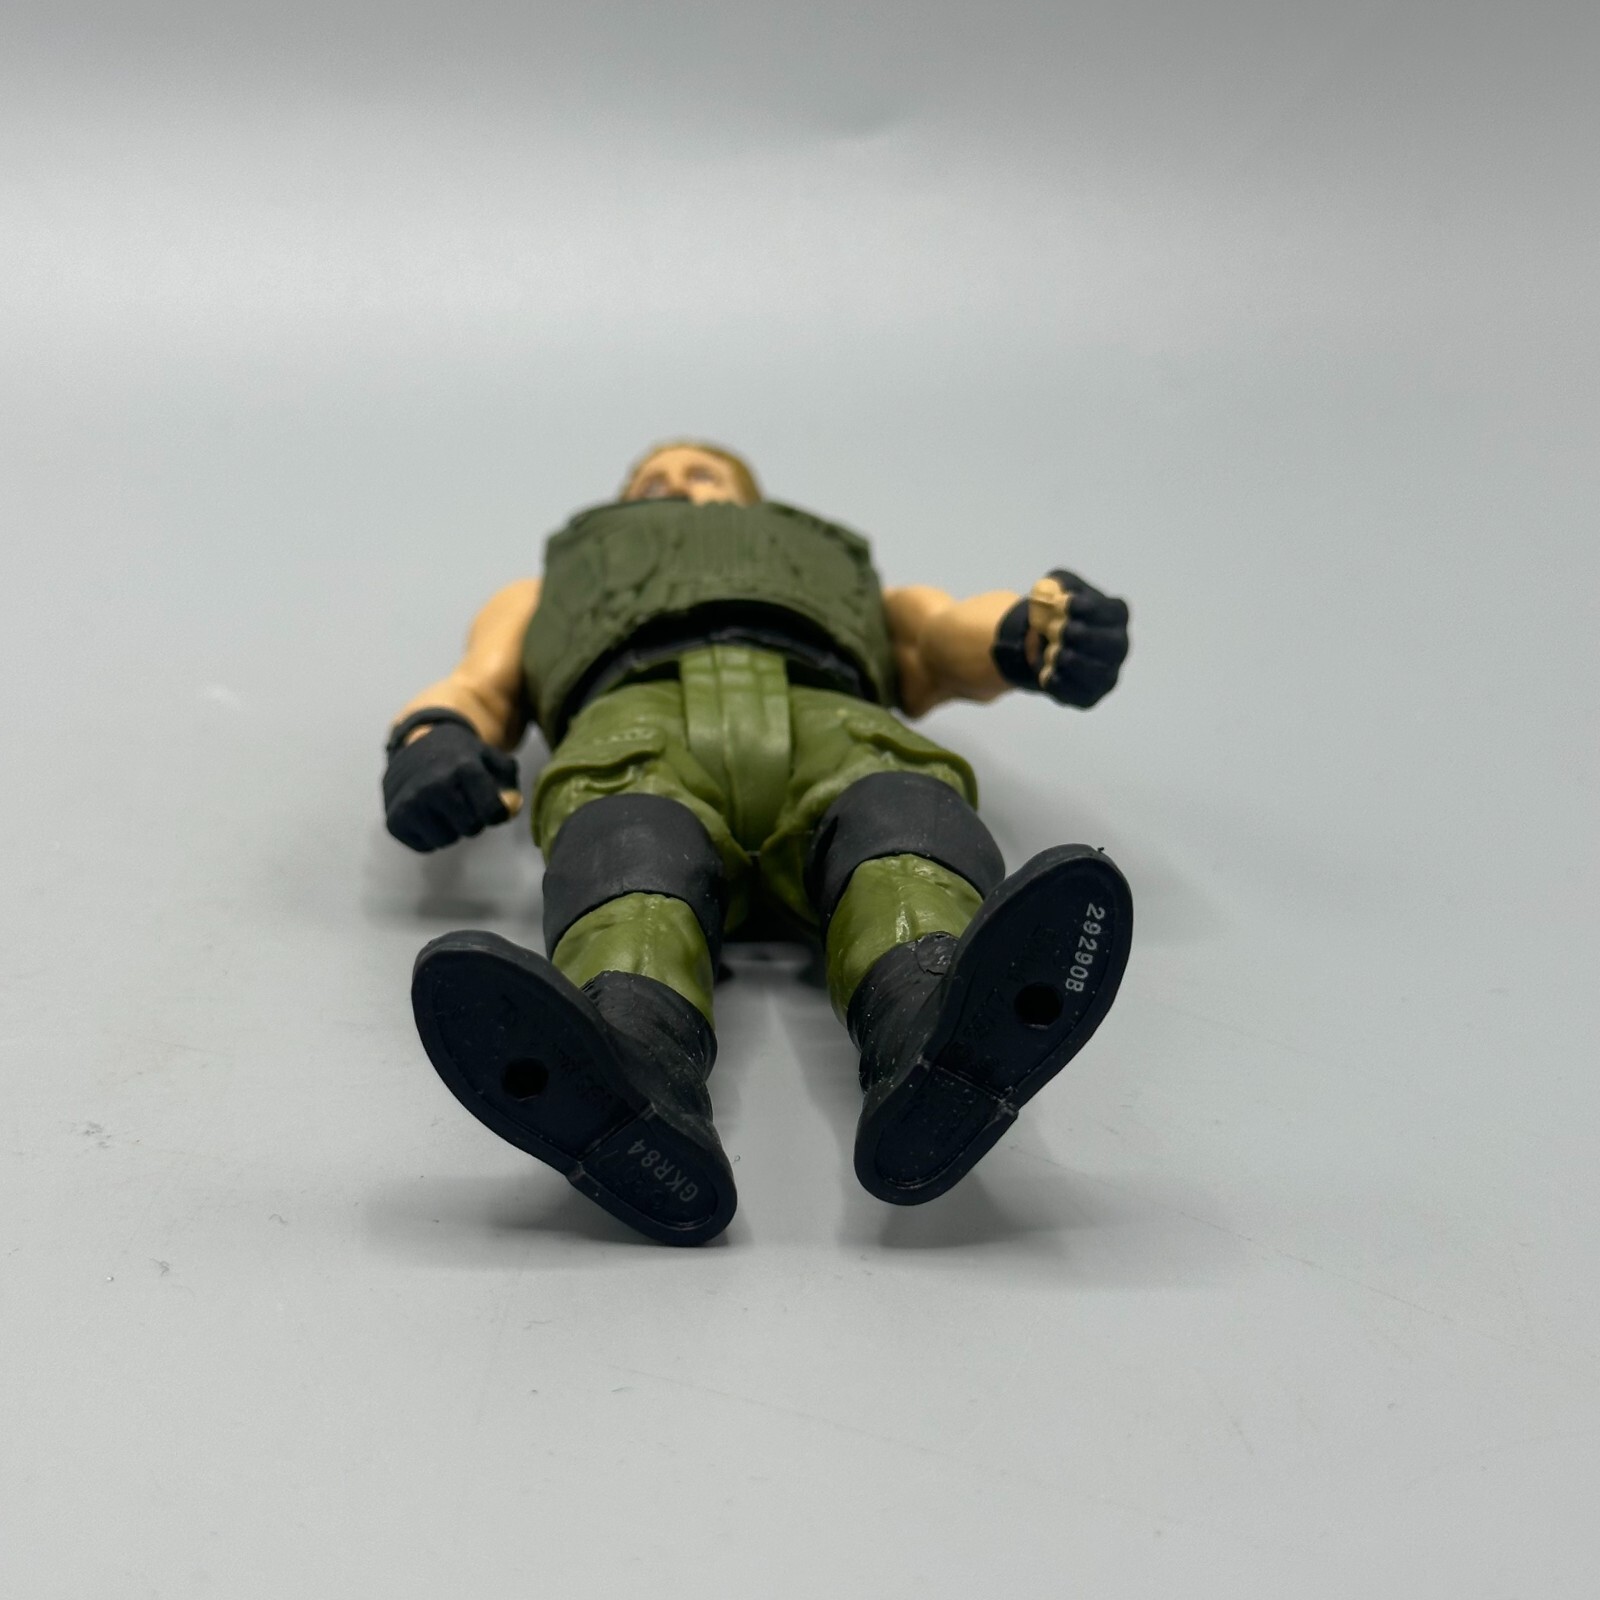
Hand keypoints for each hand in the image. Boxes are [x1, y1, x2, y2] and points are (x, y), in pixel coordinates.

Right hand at [383, 718, 521, 851]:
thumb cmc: (458, 756)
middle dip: (473, 820)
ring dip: (451, 830)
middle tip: (463, 803)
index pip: (493, 812)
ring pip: (447, 840)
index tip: (492, 808)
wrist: (414, 746)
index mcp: (464, 768)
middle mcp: (435, 785)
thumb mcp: (488, 756)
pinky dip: (430, 836)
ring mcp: (412, 803)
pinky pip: (426, 846)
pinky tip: (426, 814)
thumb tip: (512, 809)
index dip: (497, 814)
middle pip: (471, 829)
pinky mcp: (395, 820)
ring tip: (444, 808)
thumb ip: (509, 781)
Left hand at [993, 569, 1129, 706]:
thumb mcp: (1056, 586)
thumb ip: (1056, 584)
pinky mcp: (1091, 696)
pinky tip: (1047, 673)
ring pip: (1097, 673)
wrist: (1044, 643)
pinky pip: (1079, 694)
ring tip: (1051, 653)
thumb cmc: (1057, 610)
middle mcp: (1119, 646)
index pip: (1112, 612)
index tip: (1061, 604)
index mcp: (1116, 615)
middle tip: (1057, 630)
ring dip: (1071, 661)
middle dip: (1082, 636)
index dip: (1088, 608)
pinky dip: (1060, 684)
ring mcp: (1108, 674)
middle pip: (1111, 644)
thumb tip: (1053, 594)